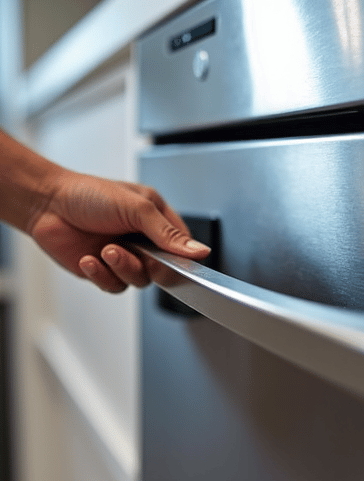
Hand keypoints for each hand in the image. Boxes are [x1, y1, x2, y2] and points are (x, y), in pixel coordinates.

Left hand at [28, 170, 210, 292]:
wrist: (46, 204)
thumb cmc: (89, 194)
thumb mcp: (136, 208)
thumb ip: (168, 233)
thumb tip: (199, 251)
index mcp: (156, 219)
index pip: (182, 246)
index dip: (182, 258)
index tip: (176, 261)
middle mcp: (143, 240)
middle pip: (163, 269)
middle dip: (149, 264)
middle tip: (139, 254)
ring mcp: (124, 256)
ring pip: (139, 280)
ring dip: (122, 267)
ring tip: (107, 250)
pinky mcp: (103, 271)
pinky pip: (114, 286)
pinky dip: (102, 274)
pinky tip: (90, 259)